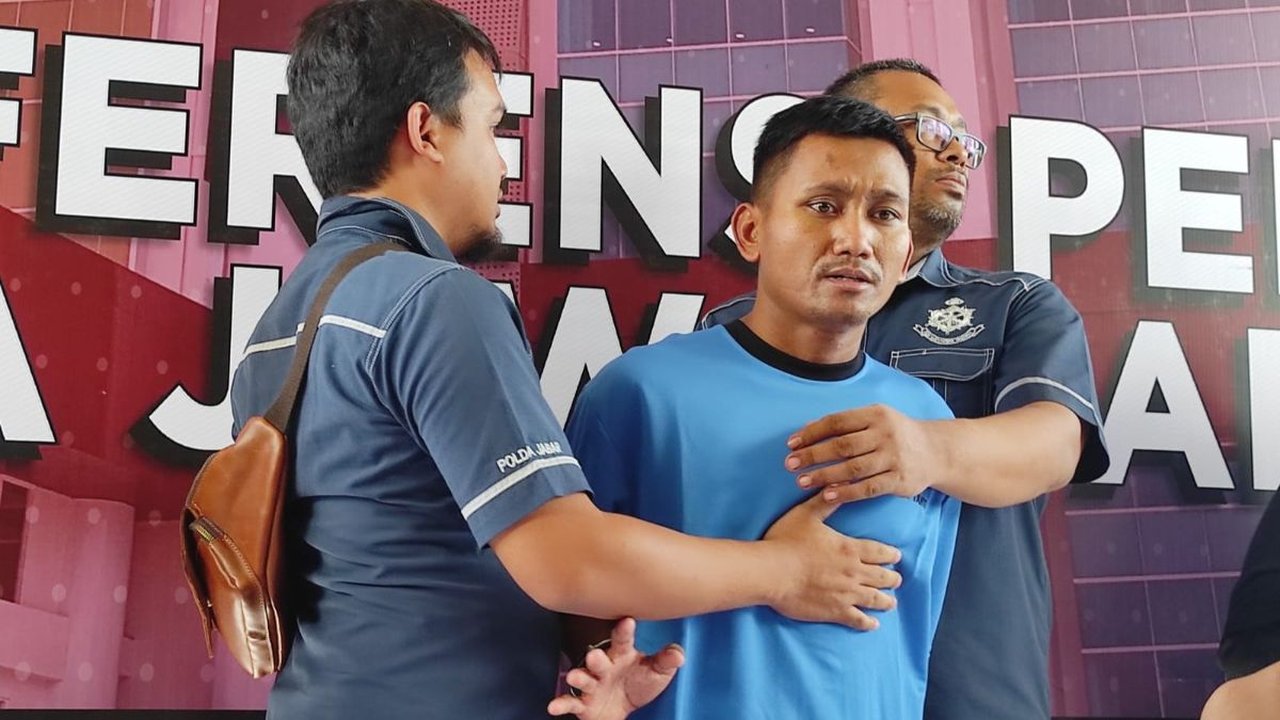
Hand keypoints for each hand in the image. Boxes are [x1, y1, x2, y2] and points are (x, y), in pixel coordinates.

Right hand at [547, 618, 684, 718]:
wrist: (621, 709)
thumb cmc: (638, 682)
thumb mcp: (656, 672)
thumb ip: (666, 661)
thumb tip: (679, 653)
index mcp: (621, 655)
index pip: (623, 641)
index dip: (624, 631)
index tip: (628, 621)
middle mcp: (603, 667)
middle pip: (598, 660)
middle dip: (595, 658)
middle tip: (594, 655)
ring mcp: (591, 684)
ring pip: (583, 678)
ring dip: (578, 677)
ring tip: (575, 677)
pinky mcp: (582, 703)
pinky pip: (570, 702)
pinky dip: (561, 704)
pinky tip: (553, 706)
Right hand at [763, 492, 901, 629]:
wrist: (771, 572)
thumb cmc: (786, 541)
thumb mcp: (806, 514)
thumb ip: (825, 501)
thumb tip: (839, 484)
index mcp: (849, 549)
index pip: (879, 552)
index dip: (890, 554)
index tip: (896, 556)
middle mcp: (853, 572)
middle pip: (882, 577)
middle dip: (892, 578)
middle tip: (896, 579)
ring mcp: (846, 594)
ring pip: (875, 599)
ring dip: (886, 600)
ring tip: (891, 602)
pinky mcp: (834, 611)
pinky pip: (858, 620)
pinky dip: (868, 622)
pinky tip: (873, 624)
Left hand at [785, 404, 941, 503]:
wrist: (934, 451)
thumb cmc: (895, 433)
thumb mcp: (875, 419)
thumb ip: (845, 424)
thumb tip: (807, 429)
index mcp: (875, 414)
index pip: (837, 422)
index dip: (811, 433)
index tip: (791, 444)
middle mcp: (885, 434)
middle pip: (842, 446)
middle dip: (813, 455)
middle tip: (790, 464)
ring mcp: (893, 458)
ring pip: (853, 468)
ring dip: (825, 476)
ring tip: (802, 482)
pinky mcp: (899, 480)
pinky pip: (868, 488)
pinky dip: (846, 493)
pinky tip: (827, 496)